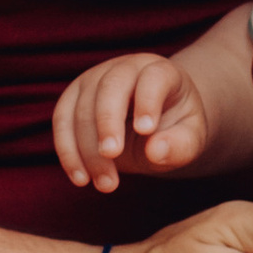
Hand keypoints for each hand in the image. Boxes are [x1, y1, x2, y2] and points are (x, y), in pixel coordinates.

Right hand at [52, 50, 210, 193]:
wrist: (153, 125)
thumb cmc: (175, 128)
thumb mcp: (190, 138)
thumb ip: (180, 144)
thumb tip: (155, 150)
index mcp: (160, 72)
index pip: (153, 78)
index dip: (147, 101)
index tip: (146, 130)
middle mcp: (125, 69)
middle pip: (110, 87)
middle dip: (107, 122)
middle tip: (112, 156)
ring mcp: (95, 80)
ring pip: (81, 107)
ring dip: (87, 148)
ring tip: (106, 184)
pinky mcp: (73, 98)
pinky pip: (62, 121)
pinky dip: (67, 151)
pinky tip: (81, 178)